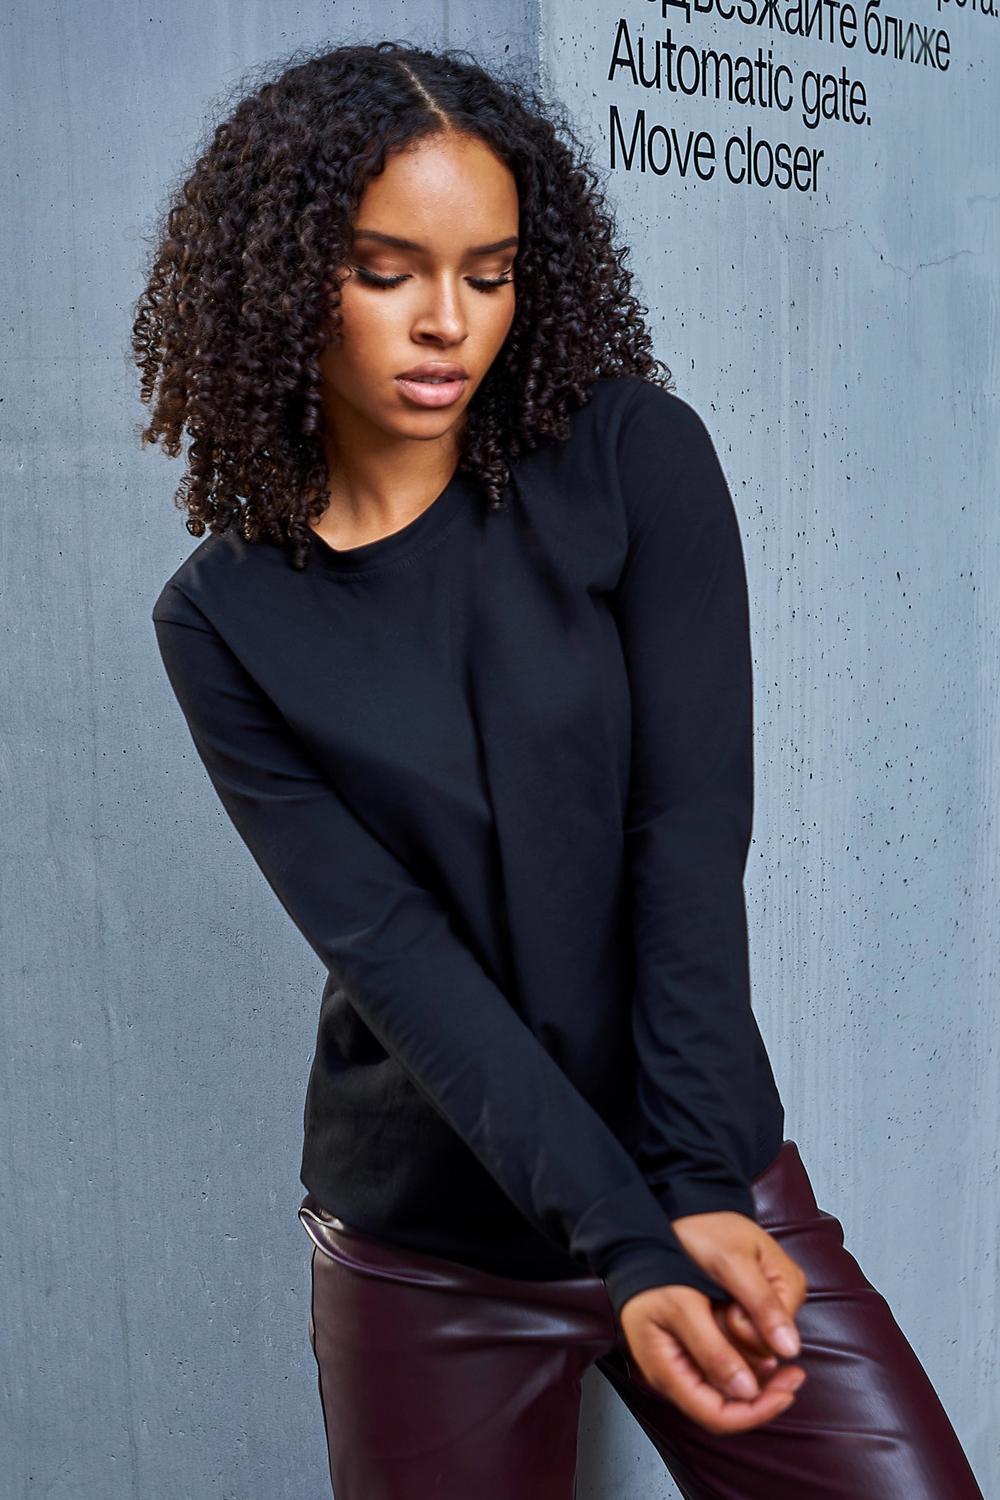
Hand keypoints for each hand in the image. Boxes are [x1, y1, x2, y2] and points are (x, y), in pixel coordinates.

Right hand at [617, 1212, 807, 1433]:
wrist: (640, 1242)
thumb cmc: (655, 1270)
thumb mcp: (685, 1304)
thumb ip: (715, 1349)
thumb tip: (749, 1391)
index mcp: (668, 1371)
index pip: (718, 1416)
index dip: (757, 1410)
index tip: (788, 1389)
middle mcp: (674, 1374)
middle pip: (726, 1406)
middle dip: (764, 1394)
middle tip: (795, 1375)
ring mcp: (682, 1361)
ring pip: (728, 1389)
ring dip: (759, 1379)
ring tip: (782, 1358)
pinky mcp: (691, 1347)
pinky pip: (724, 1367)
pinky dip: (747, 1361)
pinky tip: (763, 1346)